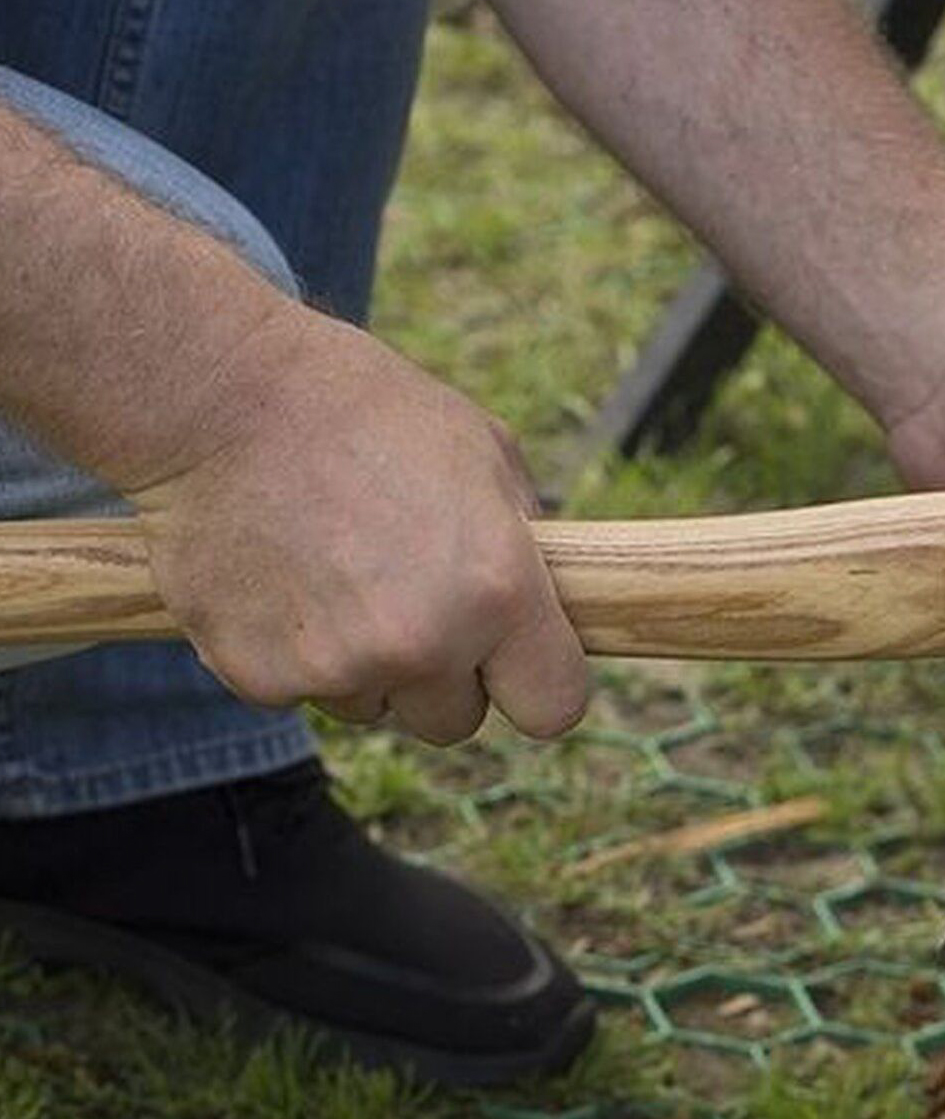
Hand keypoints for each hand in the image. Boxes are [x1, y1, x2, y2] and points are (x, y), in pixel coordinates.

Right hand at [128, 305, 589, 744]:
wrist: (216, 396)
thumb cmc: (364, 411)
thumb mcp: (483, 454)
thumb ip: (525, 550)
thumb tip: (546, 610)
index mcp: (498, 591)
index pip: (554, 707)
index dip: (535, 686)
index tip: (513, 666)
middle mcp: (424, 644)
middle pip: (456, 721)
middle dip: (440, 676)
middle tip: (403, 596)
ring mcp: (337, 667)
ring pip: (374, 708)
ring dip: (362, 665)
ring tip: (331, 570)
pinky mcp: (259, 677)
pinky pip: (298, 693)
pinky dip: (289, 653)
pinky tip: (277, 578)